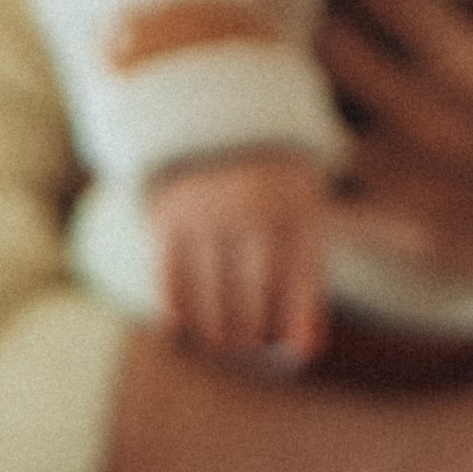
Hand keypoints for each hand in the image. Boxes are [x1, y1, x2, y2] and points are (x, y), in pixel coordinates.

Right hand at [145, 149, 329, 364]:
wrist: (216, 117)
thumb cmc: (272, 189)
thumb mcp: (301, 219)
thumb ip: (307, 284)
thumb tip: (304, 353)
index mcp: (297, 210)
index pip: (300, 292)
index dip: (295, 330)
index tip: (292, 354)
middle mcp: (251, 212)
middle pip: (253, 308)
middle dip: (253, 338)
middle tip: (251, 343)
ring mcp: (206, 216)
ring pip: (211, 307)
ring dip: (218, 335)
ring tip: (224, 338)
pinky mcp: (166, 220)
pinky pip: (170, 288)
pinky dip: (178, 316)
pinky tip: (186, 327)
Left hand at [319, 0, 472, 390]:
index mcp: (469, 64)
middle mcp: (428, 123)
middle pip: (321, 44)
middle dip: (317, 13)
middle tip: (320, 5)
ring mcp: (410, 187)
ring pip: (307, 119)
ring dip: (303, 87)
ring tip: (307, 69)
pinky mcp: (406, 239)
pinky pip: (323, 206)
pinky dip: (304, 175)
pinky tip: (312, 149)